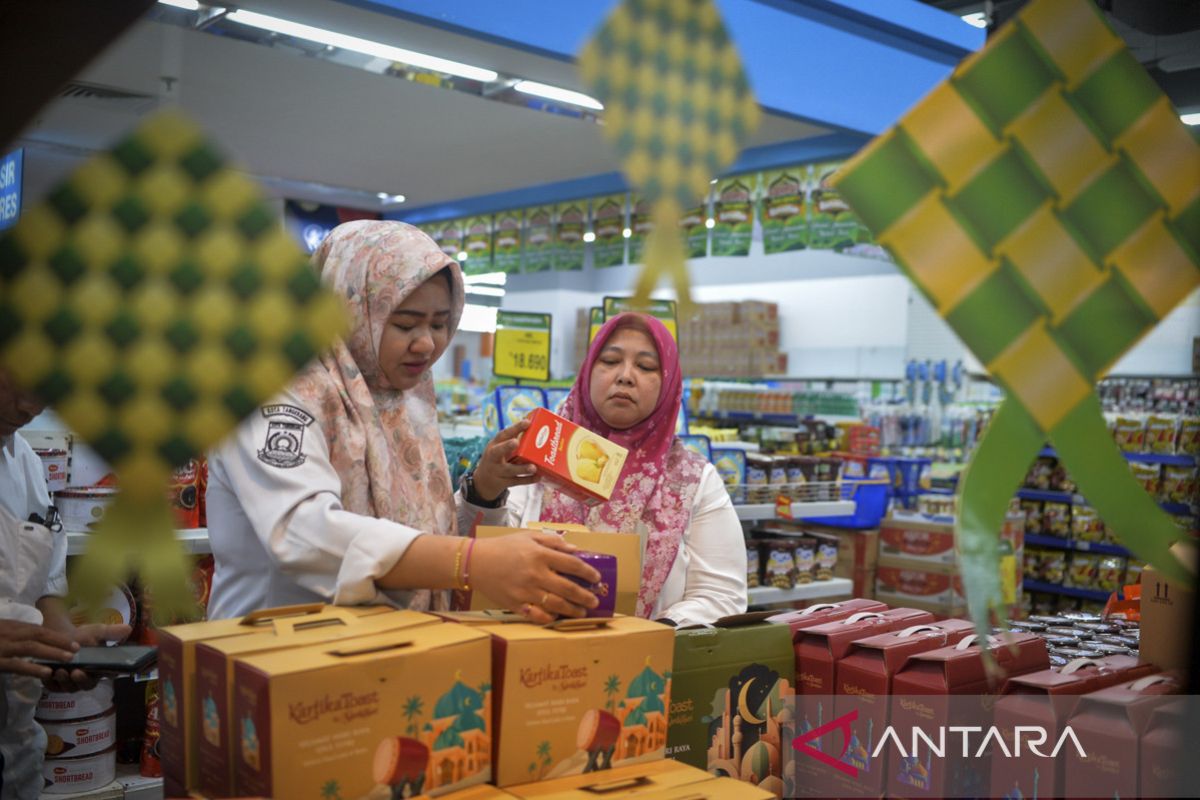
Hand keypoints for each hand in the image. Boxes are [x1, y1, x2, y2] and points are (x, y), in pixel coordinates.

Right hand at [0, 619, 77, 679]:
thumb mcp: (2, 631)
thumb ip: (18, 635)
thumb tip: (39, 641)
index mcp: (12, 626)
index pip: (38, 630)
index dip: (57, 636)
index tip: (73, 642)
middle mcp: (10, 634)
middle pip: (38, 635)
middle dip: (59, 641)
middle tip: (76, 649)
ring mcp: (3, 647)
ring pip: (30, 647)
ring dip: (51, 652)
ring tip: (69, 658)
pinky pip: (16, 664)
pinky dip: (32, 668)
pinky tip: (47, 672)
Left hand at [43, 622, 131, 692]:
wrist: (58, 636)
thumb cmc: (80, 636)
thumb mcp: (95, 632)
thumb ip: (110, 632)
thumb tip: (128, 628)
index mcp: (99, 668)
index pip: (107, 676)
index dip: (105, 675)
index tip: (101, 670)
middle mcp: (86, 679)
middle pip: (86, 685)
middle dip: (81, 680)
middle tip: (76, 672)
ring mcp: (70, 683)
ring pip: (69, 688)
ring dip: (65, 681)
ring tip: (60, 671)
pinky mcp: (54, 684)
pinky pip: (52, 687)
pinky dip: (50, 682)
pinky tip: (47, 674)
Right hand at [471, 418, 539, 502]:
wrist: (483, 481)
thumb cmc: (497, 458)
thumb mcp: (499, 448)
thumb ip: (511, 438)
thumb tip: (530, 423)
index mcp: (494, 445)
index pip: (502, 435)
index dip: (514, 428)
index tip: (527, 422)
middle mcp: (493, 458)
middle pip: (497, 452)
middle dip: (506, 446)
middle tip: (515, 442)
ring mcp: (498, 471)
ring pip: (510, 470)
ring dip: (522, 468)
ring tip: (533, 467)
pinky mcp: (503, 482)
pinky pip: (517, 481)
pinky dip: (528, 480)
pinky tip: (538, 476)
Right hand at [471, 531, 600, 623]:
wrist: (475, 562)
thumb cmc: (504, 547)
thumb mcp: (528, 537)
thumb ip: (552, 541)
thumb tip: (575, 549)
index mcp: (540, 554)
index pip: (572, 564)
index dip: (588, 572)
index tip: (596, 578)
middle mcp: (535, 574)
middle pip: (568, 588)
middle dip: (585, 596)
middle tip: (595, 601)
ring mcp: (526, 591)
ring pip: (556, 605)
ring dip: (573, 610)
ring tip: (582, 613)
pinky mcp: (516, 604)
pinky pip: (537, 615)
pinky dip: (549, 618)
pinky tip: (557, 617)